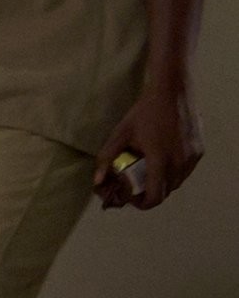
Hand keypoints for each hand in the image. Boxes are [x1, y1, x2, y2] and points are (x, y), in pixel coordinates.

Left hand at [95, 84, 201, 210]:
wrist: (171, 93)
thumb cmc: (143, 113)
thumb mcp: (120, 135)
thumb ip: (106, 159)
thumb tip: (97, 181)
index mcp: (160, 161)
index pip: (155, 196)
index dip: (142, 203)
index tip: (131, 199)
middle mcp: (180, 162)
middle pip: (165, 192)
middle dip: (149, 193)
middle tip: (136, 186)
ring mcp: (192, 157)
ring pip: (177, 182)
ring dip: (162, 183)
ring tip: (148, 174)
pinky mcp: (199, 151)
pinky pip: (185, 171)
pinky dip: (173, 173)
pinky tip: (161, 162)